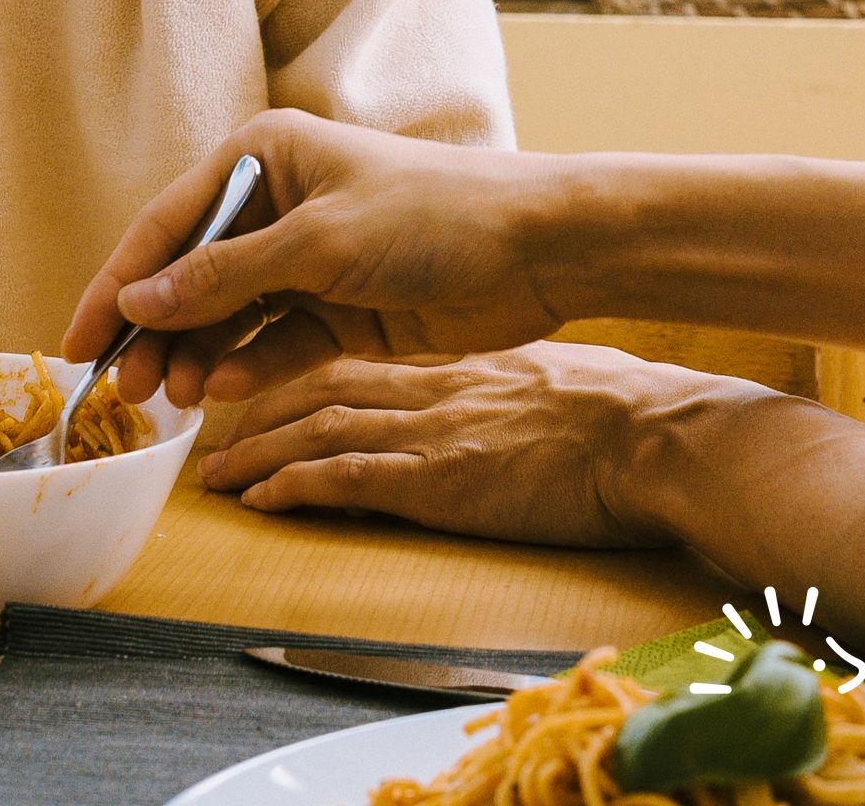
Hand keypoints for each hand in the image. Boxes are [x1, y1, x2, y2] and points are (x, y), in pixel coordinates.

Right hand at [63, 110, 570, 408]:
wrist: (539, 249)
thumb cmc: (430, 214)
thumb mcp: (317, 243)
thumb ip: (223, 277)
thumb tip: (136, 304)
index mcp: (261, 157)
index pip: (167, 225)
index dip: (117, 284)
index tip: (78, 343)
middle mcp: (276, 203)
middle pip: (190, 274)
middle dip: (155, 331)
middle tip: (125, 393)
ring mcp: (307, 259)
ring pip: (228, 315)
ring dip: (198, 355)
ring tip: (175, 402)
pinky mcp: (339, 309)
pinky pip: (274, 341)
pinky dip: (249, 365)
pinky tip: (226, 391)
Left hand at [199, 342, 725, 547]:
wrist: (651, 433)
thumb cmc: (617, 409)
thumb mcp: (540, 381)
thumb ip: (495, 388)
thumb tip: (485, 407)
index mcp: (448, 368)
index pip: (350, 365)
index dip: (296, 379)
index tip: (260, 395)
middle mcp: (426, 391)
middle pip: (316, 391)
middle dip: (257, 413)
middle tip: (214, 438)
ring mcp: (429, 432)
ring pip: (316, 431)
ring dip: (257, 453)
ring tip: (217, 476)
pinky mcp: (439, 478)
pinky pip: (347, 477)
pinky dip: (295, 485)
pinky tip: (260, 499)